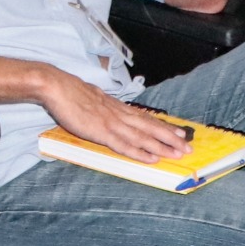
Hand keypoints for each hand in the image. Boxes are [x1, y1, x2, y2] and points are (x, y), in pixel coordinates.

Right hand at [38, 71, 187, 164]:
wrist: (57, 87)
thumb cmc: (69, 92)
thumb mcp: (92, 97)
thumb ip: (102, 105)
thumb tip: (104, 108)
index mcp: (116, 107)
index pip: (145, 118)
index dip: (163, 126)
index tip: (179, 131)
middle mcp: (119, 115)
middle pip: (150, 127)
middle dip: (170, 137)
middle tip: (187, 146)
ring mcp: (112, 124)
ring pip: (143, 137)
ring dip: (162, 146)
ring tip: (177, 153)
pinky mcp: (102, 133)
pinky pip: (125, 146)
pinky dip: (140, 153)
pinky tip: (151, 159)